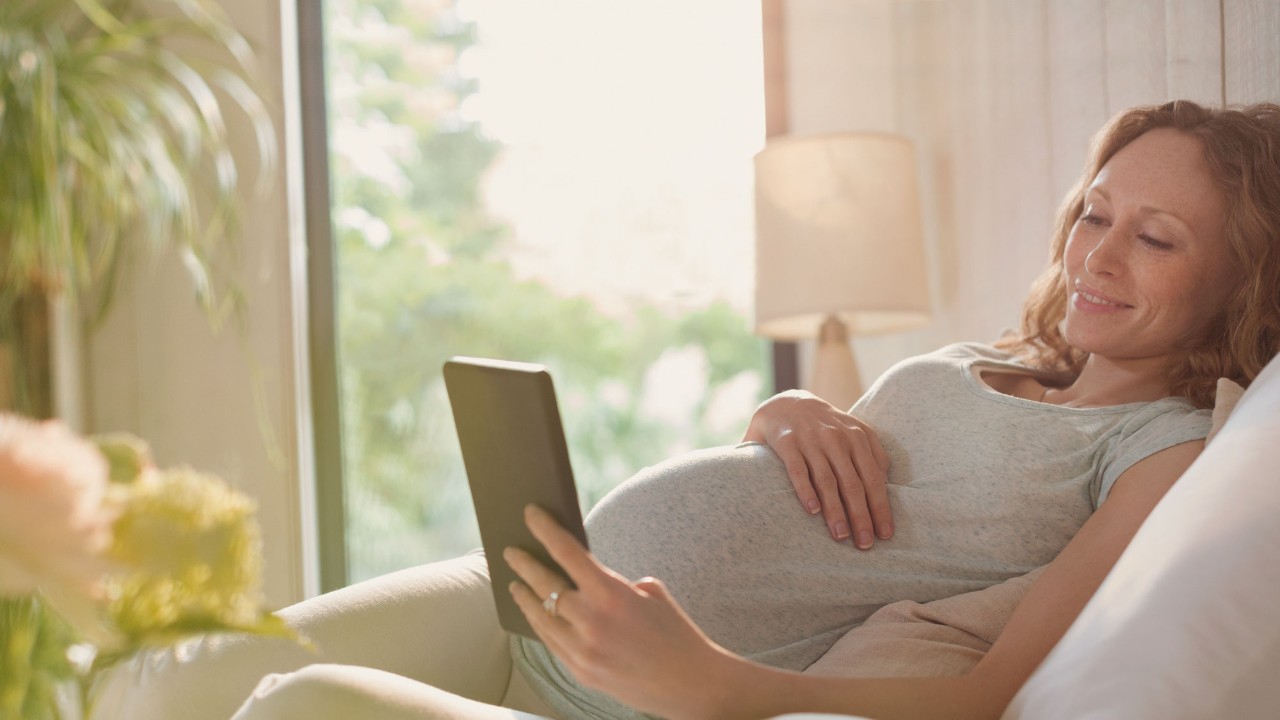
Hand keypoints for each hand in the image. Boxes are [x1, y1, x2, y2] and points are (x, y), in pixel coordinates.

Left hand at [505, 505, 738, 719]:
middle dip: (524, 564)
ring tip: (514, 584)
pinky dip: (541, 625)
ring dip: (525, 598)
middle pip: (544, 585)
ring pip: (541, 618)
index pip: (567, 552)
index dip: (545, 529)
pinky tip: (536, 616)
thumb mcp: (651, 594)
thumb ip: (615, 584)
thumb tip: (587, 581)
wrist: (692, 684)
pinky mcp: (581, 673)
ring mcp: (583, 651)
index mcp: (611, 594)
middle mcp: (591, 621)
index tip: (529, 513)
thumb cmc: (676, 633)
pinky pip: (552, 643)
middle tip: (511, 552)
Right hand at [742, 390, 892, 547]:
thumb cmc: (825, 426)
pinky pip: (798, 470)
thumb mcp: (853, 430)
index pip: (873, 477)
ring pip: (827, 480)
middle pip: (853, 483)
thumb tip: (888, 483)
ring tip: (841, 535)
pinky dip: (806, 491)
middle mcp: (836, 437)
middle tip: (865, 543)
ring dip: (836, 510)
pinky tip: (812, 511)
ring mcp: (811, 439)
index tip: (885, 533)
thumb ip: (872, 453)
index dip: (881, 507)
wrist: (785, 403)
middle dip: (862, 516)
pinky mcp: (787, 442)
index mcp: (857, 437)